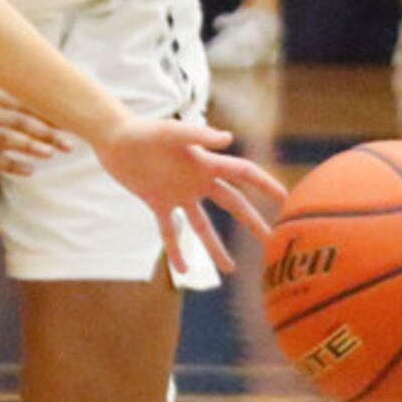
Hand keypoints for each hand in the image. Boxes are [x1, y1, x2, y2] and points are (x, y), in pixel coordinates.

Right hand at [0, 99, 72, 177]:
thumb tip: (65, 122)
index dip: (48, 115)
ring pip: (4, 139)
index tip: (72, 123)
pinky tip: (31, 170)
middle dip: (44, 132)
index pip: (26, 106)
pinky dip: (13, 165)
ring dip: (28, 145)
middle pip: (18, 121)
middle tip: (68, 143)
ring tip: (50, 153)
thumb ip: (27, 114)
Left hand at [94, 115, 287, 274]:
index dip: (265, 184)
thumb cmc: (144, 130)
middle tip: (271, 241)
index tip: (286, 199)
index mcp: (206, 163)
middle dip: (252, 222)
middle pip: (232, 204)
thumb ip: (199, 135)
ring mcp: (178, 194)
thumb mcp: (171, 132)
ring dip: (215, 247)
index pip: (244, 174)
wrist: (114, 138)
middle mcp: (197, 181)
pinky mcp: (157, 203)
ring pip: (203, 226)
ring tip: (229, 270)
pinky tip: (184, 271)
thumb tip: (228, 139)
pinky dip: (175, 250)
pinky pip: (169, 232)